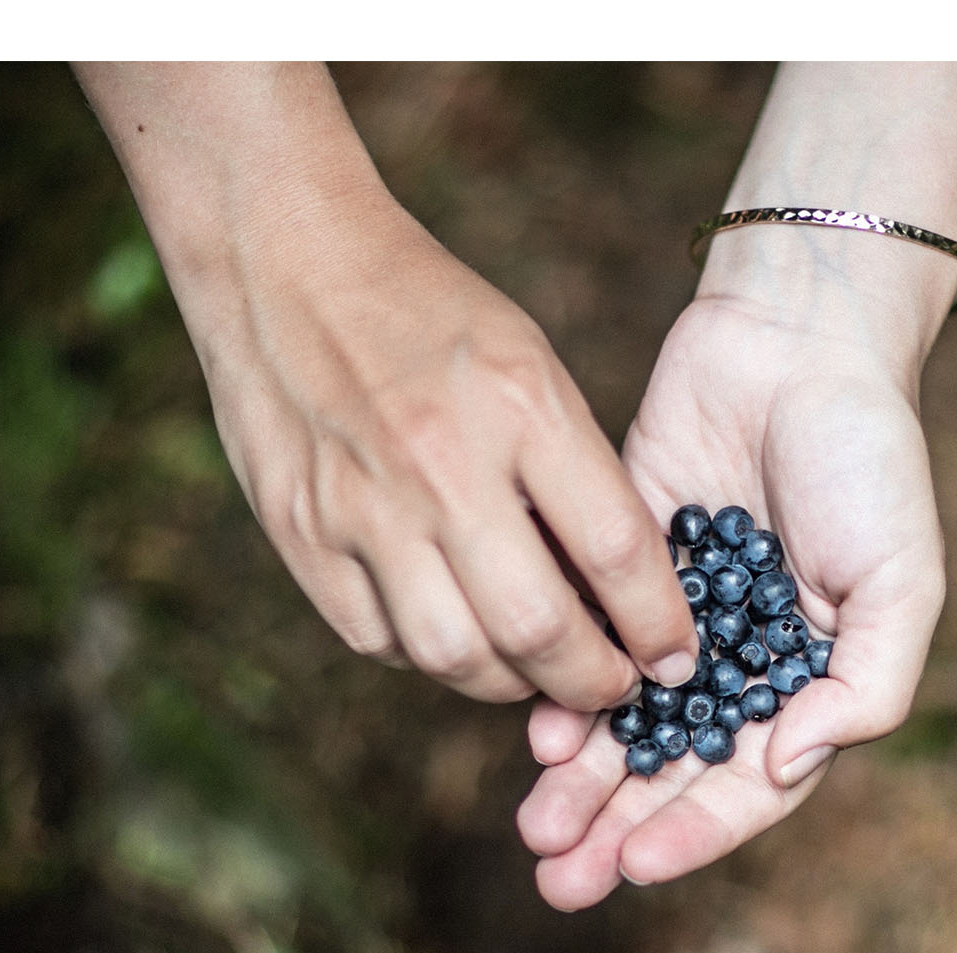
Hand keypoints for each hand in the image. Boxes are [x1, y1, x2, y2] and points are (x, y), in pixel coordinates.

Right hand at [77, 63, 700, 710]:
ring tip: (532, 667)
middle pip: (537, 628)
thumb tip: (618, 589)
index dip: (658, 624)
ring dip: (509, 683)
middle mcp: (441, 463)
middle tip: (612, 686)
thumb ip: (571, 469)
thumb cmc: (427, 311)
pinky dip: (425, 654)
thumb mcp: (526, 361)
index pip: (616, 549)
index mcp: (520, 403)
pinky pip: (377, 640)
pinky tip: (449, 628)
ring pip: (454, 657)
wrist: (282, 261)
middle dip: (593, 682)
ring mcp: (361, 505)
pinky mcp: (299, 533)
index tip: (675, 657)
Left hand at [510, 281, 949, 910]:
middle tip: (559, 879)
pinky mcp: (617, 563)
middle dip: (617, 829)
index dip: (696, 832)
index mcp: (810, 679)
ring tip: (535, 826)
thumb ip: (866, 686)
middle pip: (670, 771)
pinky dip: (556, 692)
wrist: (795, 338)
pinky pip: (580, 643)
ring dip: (579, 782)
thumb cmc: (869, 458)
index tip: (638, 864)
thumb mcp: (903, 581)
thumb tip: (790, 762)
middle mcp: (736, 661)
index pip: (747, 783)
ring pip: (616, 722)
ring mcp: (673, 615)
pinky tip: (534, 730)